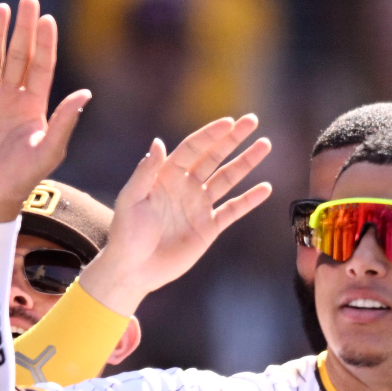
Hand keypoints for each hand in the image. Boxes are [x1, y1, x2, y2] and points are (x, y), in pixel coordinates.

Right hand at [0, 0, 90, 222]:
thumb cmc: (22, 179)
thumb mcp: (48, 150)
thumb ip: (65, 121)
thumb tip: (86, 94)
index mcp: (34, 107)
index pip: (42, 67)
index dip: (45, 43)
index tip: (48, 19)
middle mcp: (11, 100)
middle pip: (18, 56)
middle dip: (23, 29)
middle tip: (27, 1)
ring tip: (1, 10)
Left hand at [80, 116, 272, 315]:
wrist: (134, 270)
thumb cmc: (126, 234)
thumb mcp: (131, 200)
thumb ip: (145, 172)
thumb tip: (158, 142)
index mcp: (166, 176)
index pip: (193, 148)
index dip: (210, 135)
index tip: (229, 122)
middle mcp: (185, 186)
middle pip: (214, 157)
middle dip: (233, 139)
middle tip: (252, 120)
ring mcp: (199, 206)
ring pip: (227, 178)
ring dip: (246, 162)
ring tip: (264, 145)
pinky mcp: (209, 228)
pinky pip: (233, 210)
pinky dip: (249, 200)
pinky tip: (265, 188)